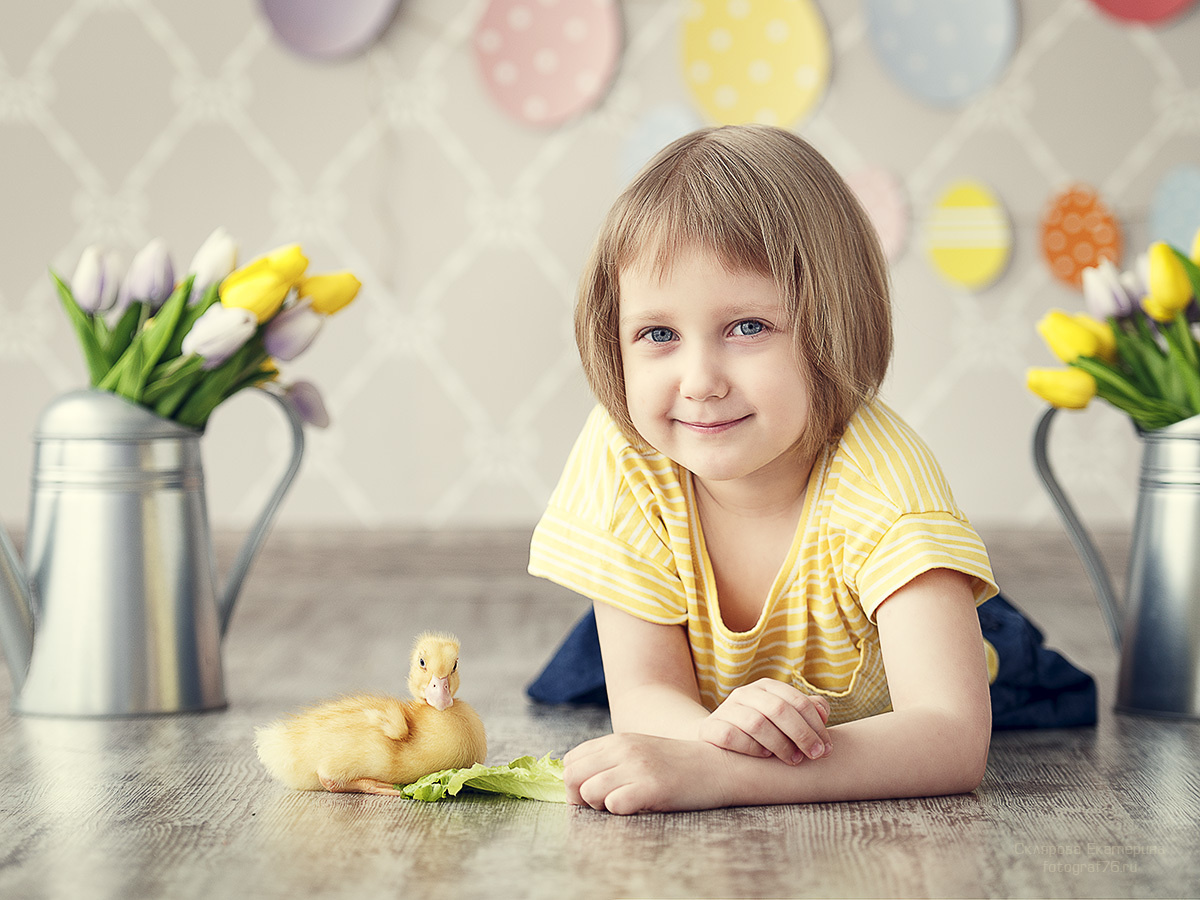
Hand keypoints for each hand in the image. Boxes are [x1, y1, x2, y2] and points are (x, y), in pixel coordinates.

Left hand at [565, 733, 731, 814]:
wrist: (719, 765)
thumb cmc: (678, 765)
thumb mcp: (640, 752)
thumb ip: (611, 761)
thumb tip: (578, 782)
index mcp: (617, 741)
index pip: (570, 761)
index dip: (574, 782)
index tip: (590, 795)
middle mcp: (623, 750)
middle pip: (571, 776)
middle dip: (579, 797)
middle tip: (602, 806)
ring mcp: (636, 767)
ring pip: (588, 791)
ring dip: (599, 806)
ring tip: (623, 804)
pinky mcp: (651, 787)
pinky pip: (614, 804)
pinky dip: (619, 811)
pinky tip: (637, 807)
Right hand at [698, 678, 831, 764]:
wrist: (718, 738)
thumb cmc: (762, 730)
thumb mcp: (783, 717)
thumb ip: (805, 710)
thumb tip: (823, 712)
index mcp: (766, 687)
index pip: (795, 700)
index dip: (815, 724)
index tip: (826, 747)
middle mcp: (745, 694)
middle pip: (778, 709)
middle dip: (802, 734)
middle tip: (815, 755)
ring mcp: (726, 710)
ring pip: (757, 723)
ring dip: (780, 744)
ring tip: (793, 759)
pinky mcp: (711, 727)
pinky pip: (733, 737)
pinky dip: (752, 748)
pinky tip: (765, 756)